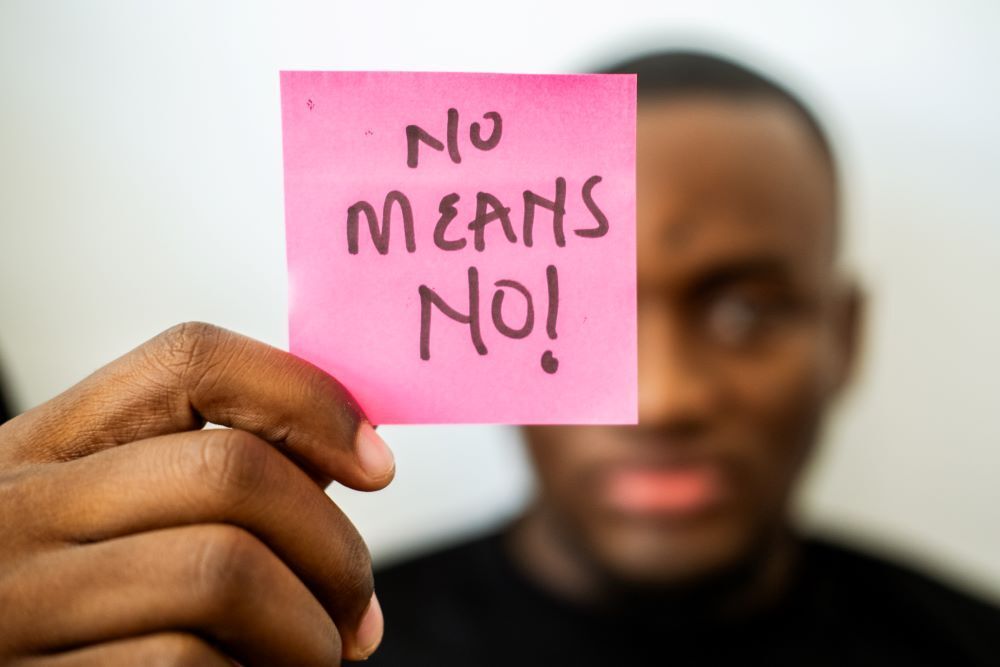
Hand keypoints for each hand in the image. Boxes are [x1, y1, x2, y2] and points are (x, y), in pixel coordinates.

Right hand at [0, 322, 394, 664]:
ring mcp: (16, 603)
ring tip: (316, 656)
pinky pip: (187, 664)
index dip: (307, 398)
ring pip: (223, 573)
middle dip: (332, 547)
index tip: (376, 463)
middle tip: (359, 608)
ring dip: (308, 630)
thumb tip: (347, 449)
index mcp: (45, 448)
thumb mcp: (111, 521)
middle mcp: (17, 510)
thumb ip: (218, 477)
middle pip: (230, 471)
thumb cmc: (76, 614)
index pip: (191, 363)